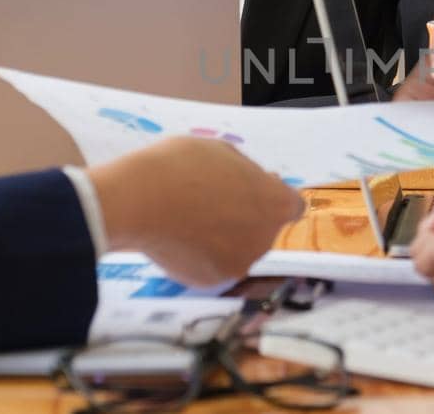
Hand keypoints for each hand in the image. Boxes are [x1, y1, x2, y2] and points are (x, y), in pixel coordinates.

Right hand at [88, 137, 303, 286]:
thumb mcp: (221, 152)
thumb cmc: (182, 167)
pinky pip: (210, 266)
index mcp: (275, 203)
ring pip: (236, 249)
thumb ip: (245, 172)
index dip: (273, 199)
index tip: (252, 193)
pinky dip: (199, 256)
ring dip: (221, 237)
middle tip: (209, 202)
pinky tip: (177, 239)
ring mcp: (239, 263)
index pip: (293, 207)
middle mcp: (265, 238)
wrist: (140, 201)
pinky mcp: (212, 281)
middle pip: (261, 228)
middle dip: (243, 218)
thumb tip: (252, 183)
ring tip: (187, 218)